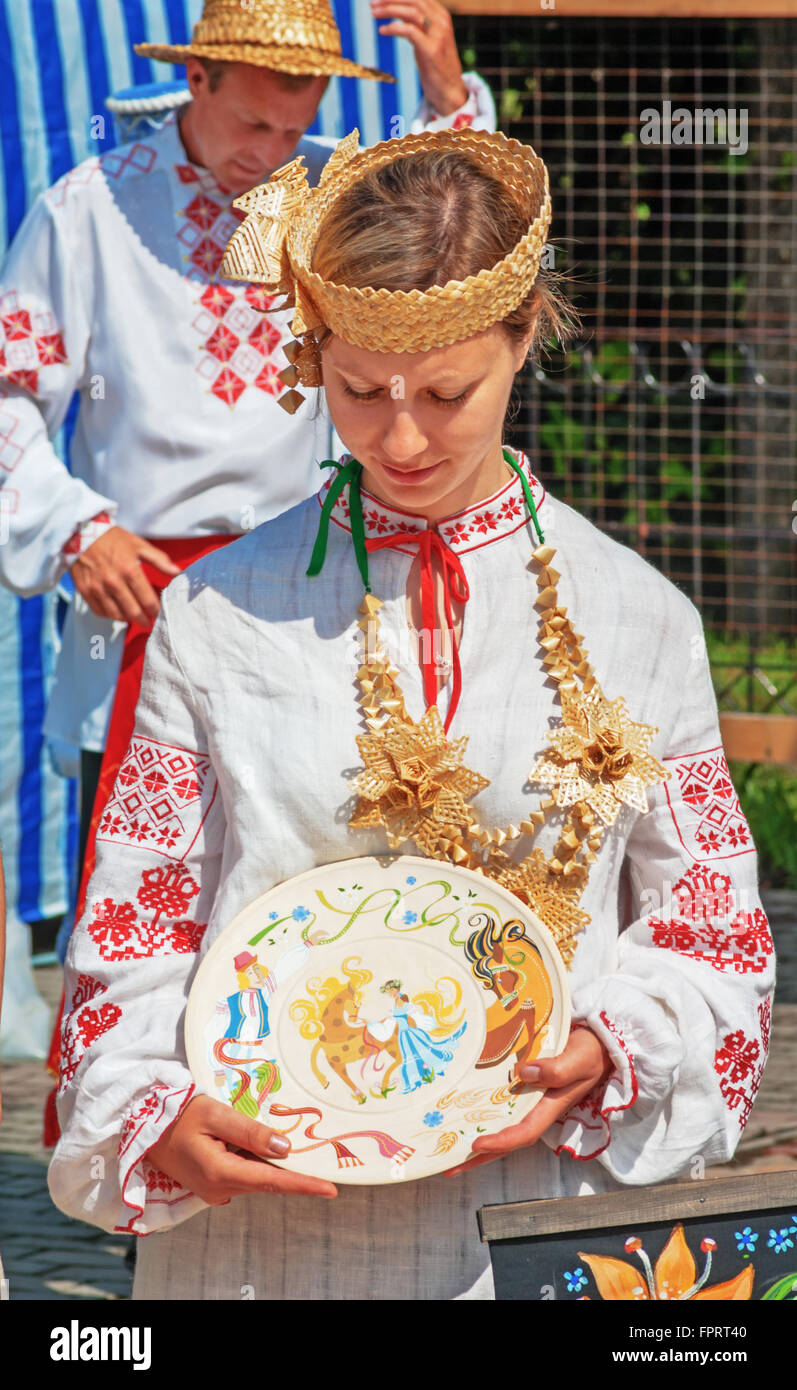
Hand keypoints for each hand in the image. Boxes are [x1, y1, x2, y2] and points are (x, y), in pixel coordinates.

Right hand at [71, 526, 180, 626]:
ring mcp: (98, 588)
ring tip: (133, 617)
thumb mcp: (139, 545)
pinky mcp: (85, 591)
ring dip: (127, 619)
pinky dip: (110, 615)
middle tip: (148, 621)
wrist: (82, 533)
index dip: (155, 610)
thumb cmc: (113, 539)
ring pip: (116, 615)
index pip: (147, 600)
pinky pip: (100, 611)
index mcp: (130, 570)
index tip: (158, 612)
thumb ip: (160, 560)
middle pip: (133, 612)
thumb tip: (178, 572)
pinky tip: (117, 612)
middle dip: (143, 620)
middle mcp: (113, 582)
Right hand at [147, 1093, 337, 1203]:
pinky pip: (241, 1174)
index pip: (272, 1181)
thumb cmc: (176, 1113)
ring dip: (272, 1164)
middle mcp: (218, 1188)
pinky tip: (262, 1147)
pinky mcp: (209, 1183)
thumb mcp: (215, 1113)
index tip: (331, 1189)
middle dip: (294, 1172)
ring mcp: (212, 1189)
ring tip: (295, 1148)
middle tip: (323, 1162)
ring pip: (254, 1177)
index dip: (303, 1185)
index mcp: (220, 1172)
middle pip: (266, 1180)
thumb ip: (251, 1132)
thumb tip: (285, 1149)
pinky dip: (255, 1163)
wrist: (141, 1126)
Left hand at [370, 0, 467, 115]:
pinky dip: (393, 28)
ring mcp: (438, 35)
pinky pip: (409, 31)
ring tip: (373, 13)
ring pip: (411, 12)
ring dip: (389, 10)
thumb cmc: (436, 67)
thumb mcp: (428, 39)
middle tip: (372, 3)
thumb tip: (398, 14)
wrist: (450, 91)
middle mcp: (441, 21)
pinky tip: (382, 31)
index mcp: (441, 16)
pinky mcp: (431, 49)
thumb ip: (417, 25)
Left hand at [444, 1027, 611, 1177]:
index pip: (524, 1132)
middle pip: (507, 1139)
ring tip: (449, 1148)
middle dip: (480, 1155)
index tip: (476, 1144)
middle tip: (449, 1165)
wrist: (598, 1043)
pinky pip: (502, 1107)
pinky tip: (465, 1116)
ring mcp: (531, 1101)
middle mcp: (538, 1108)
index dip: (501, 1141)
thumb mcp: (579, 1059)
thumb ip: (556, 1069)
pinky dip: (484, 1116)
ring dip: (478, 1139)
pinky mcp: (526, 1089)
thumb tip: (523, 1073)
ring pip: (502, 1126)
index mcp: (551, 1106)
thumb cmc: (590, 1052)